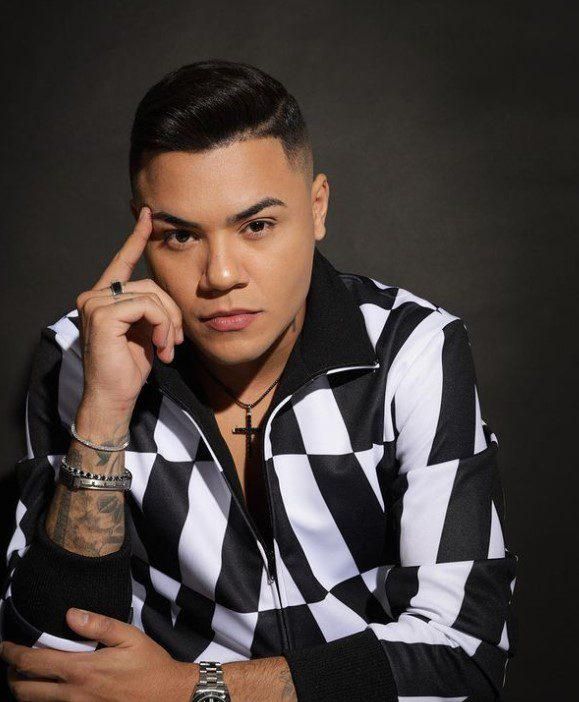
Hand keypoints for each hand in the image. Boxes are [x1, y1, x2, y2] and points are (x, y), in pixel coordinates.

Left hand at [1, 607, 197, 701]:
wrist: (168, 697)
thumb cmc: (151, 667)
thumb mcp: (129, 637)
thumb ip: (98, 624)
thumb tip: (71, 614)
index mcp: (83, 670)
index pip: (36, 663)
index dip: (14, 655)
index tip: (5, 647)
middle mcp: (75, 694)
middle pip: (26, 691)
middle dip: (12, 676)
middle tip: (12, 663)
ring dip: (25, 691)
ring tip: (26, 677)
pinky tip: (50, 691)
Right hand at [75, 206, 183, 418]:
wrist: (114, 397)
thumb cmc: (129, 369)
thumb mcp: (146, 332)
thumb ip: (152, 310)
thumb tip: (169, 298)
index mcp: (105, 298)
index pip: (122, 262)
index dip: (136, 238)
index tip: (147, 215)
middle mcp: (95, 296)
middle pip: (150, 284)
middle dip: (171, 311)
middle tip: (175, 340)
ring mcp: (95, 303)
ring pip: (151, 295)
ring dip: (169, 322)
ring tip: (168, 346)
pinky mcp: (102, 314)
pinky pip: (147, 306)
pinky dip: (161, 325)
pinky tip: (160, 346)